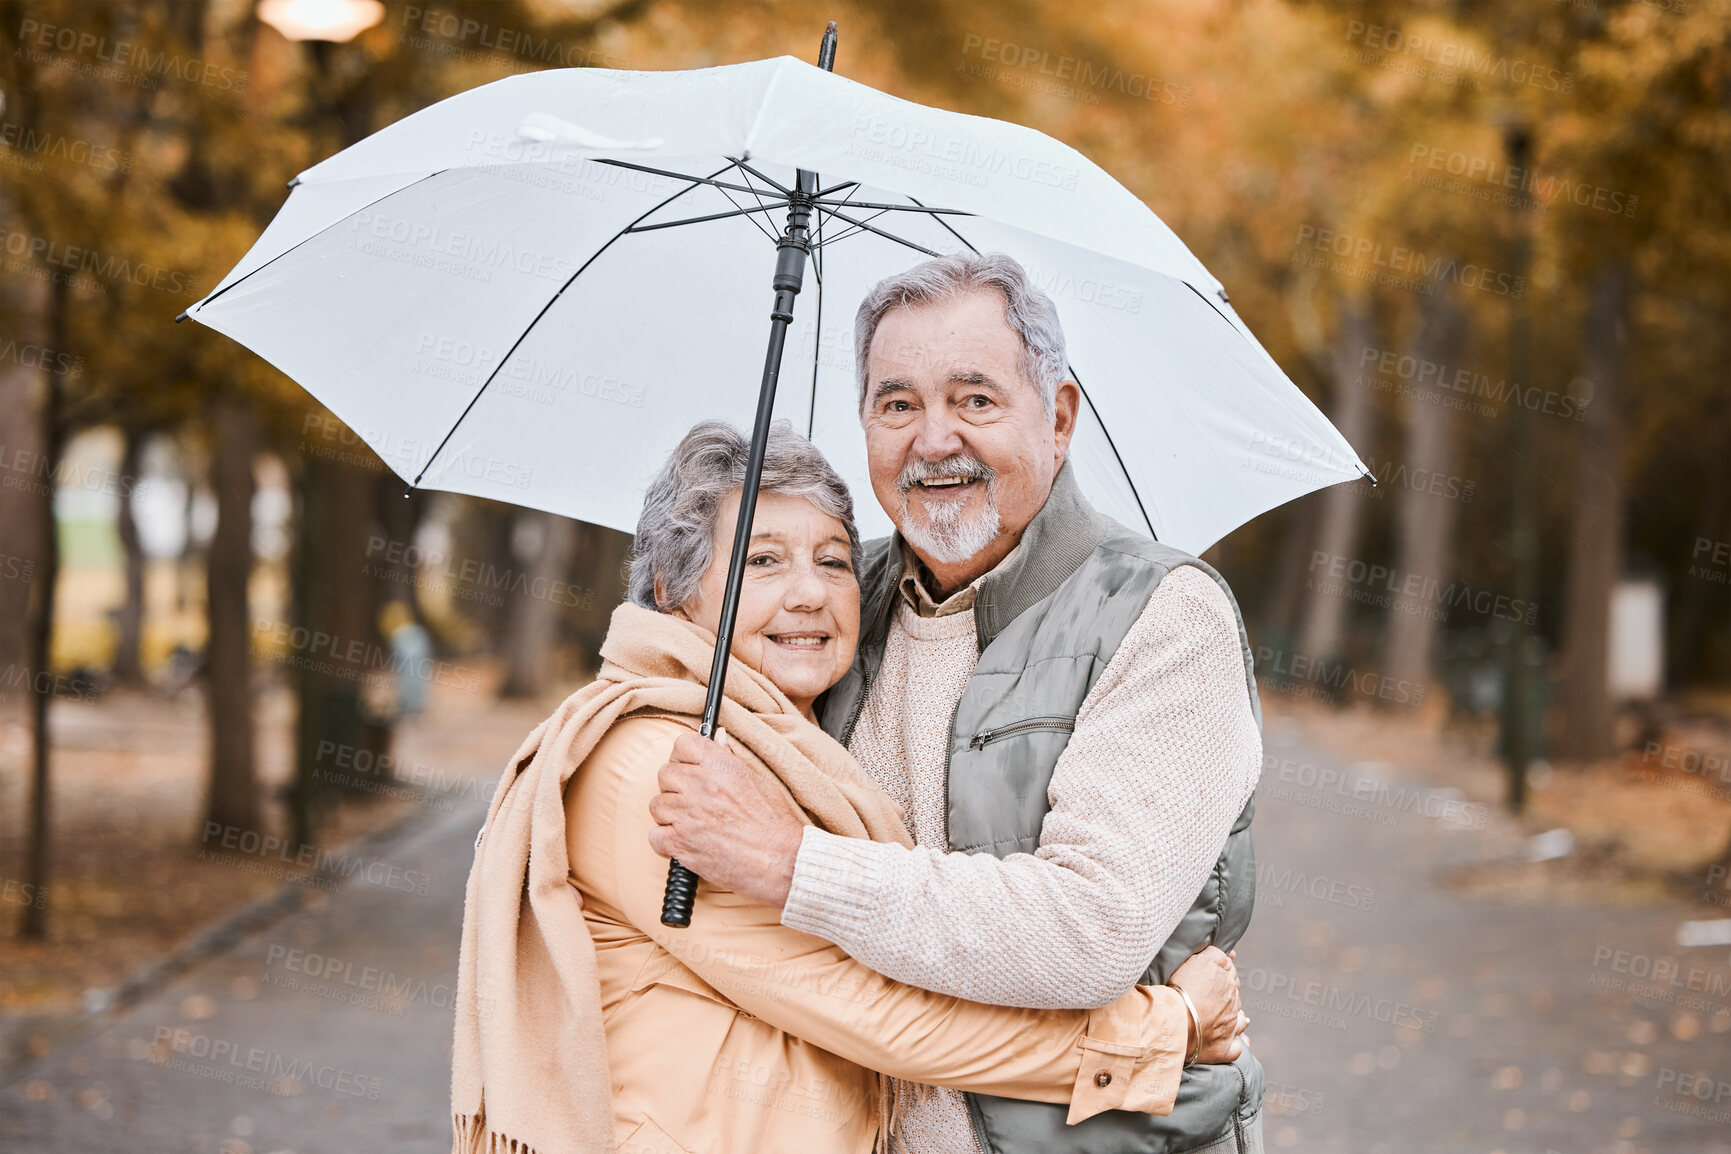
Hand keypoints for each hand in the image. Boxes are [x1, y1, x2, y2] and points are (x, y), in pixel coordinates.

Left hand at [646, 732, 804, 908]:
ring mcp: (688, 815)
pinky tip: (686, 843)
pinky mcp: (681, 844)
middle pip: (665, 774)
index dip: (683, 756)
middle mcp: (701, 786)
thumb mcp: (757, 781)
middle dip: (675, 787)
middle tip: (692, 801)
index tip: (689, 767)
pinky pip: (655, 836)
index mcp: (721, 767)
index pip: (684, 745)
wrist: (781, 861)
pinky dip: (666, 843)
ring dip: (669, 815)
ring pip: (657, 805)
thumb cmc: (774, 824)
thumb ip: (729, 759)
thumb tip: (717, 739)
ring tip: (691, 824)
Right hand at [1170, 946, 1245, 1063]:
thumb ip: (1215, 955)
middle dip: (1226, 994)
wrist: (1175, 1022)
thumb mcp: (1197, 961)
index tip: (1212, 975)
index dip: (1221, 972)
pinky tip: (1236, 1043)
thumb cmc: (1181, 991)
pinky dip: (1237, 1045)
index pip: (1230, 972)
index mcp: (1227, 981)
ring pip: (1239, 1020)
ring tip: (1226, 1018)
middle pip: (1233, 995)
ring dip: (1234, 1017)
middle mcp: (1232, 1003)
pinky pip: (1237, 1048)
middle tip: (1210, 996)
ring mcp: (1229, 1027)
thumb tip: (1231, 955)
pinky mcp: (1224, 1048)